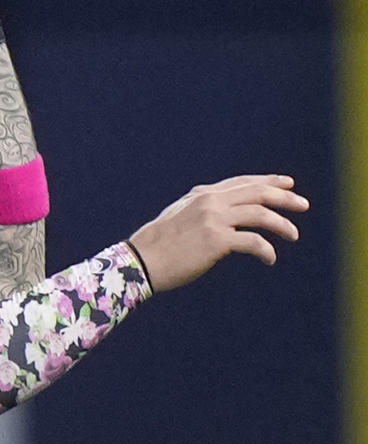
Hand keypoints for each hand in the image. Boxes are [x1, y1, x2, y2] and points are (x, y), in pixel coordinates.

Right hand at [128, 174, 308, 292]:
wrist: (141, 261)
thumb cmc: (156, 246)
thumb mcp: (178, 218)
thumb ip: (199, 211)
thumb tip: (217, 217)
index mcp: (202, 194)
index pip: (243, 182)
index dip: (268, 182)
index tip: (287, 184)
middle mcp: (210, 202)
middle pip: (257, 193)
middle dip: (284, 197)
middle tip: (303, 204)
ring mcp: (214, 219)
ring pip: (260, 214)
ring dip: (282, 224)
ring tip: (293, 235)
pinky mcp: (216, 241)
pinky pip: (252, 242)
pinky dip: (266, 250)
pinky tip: (269, 259)